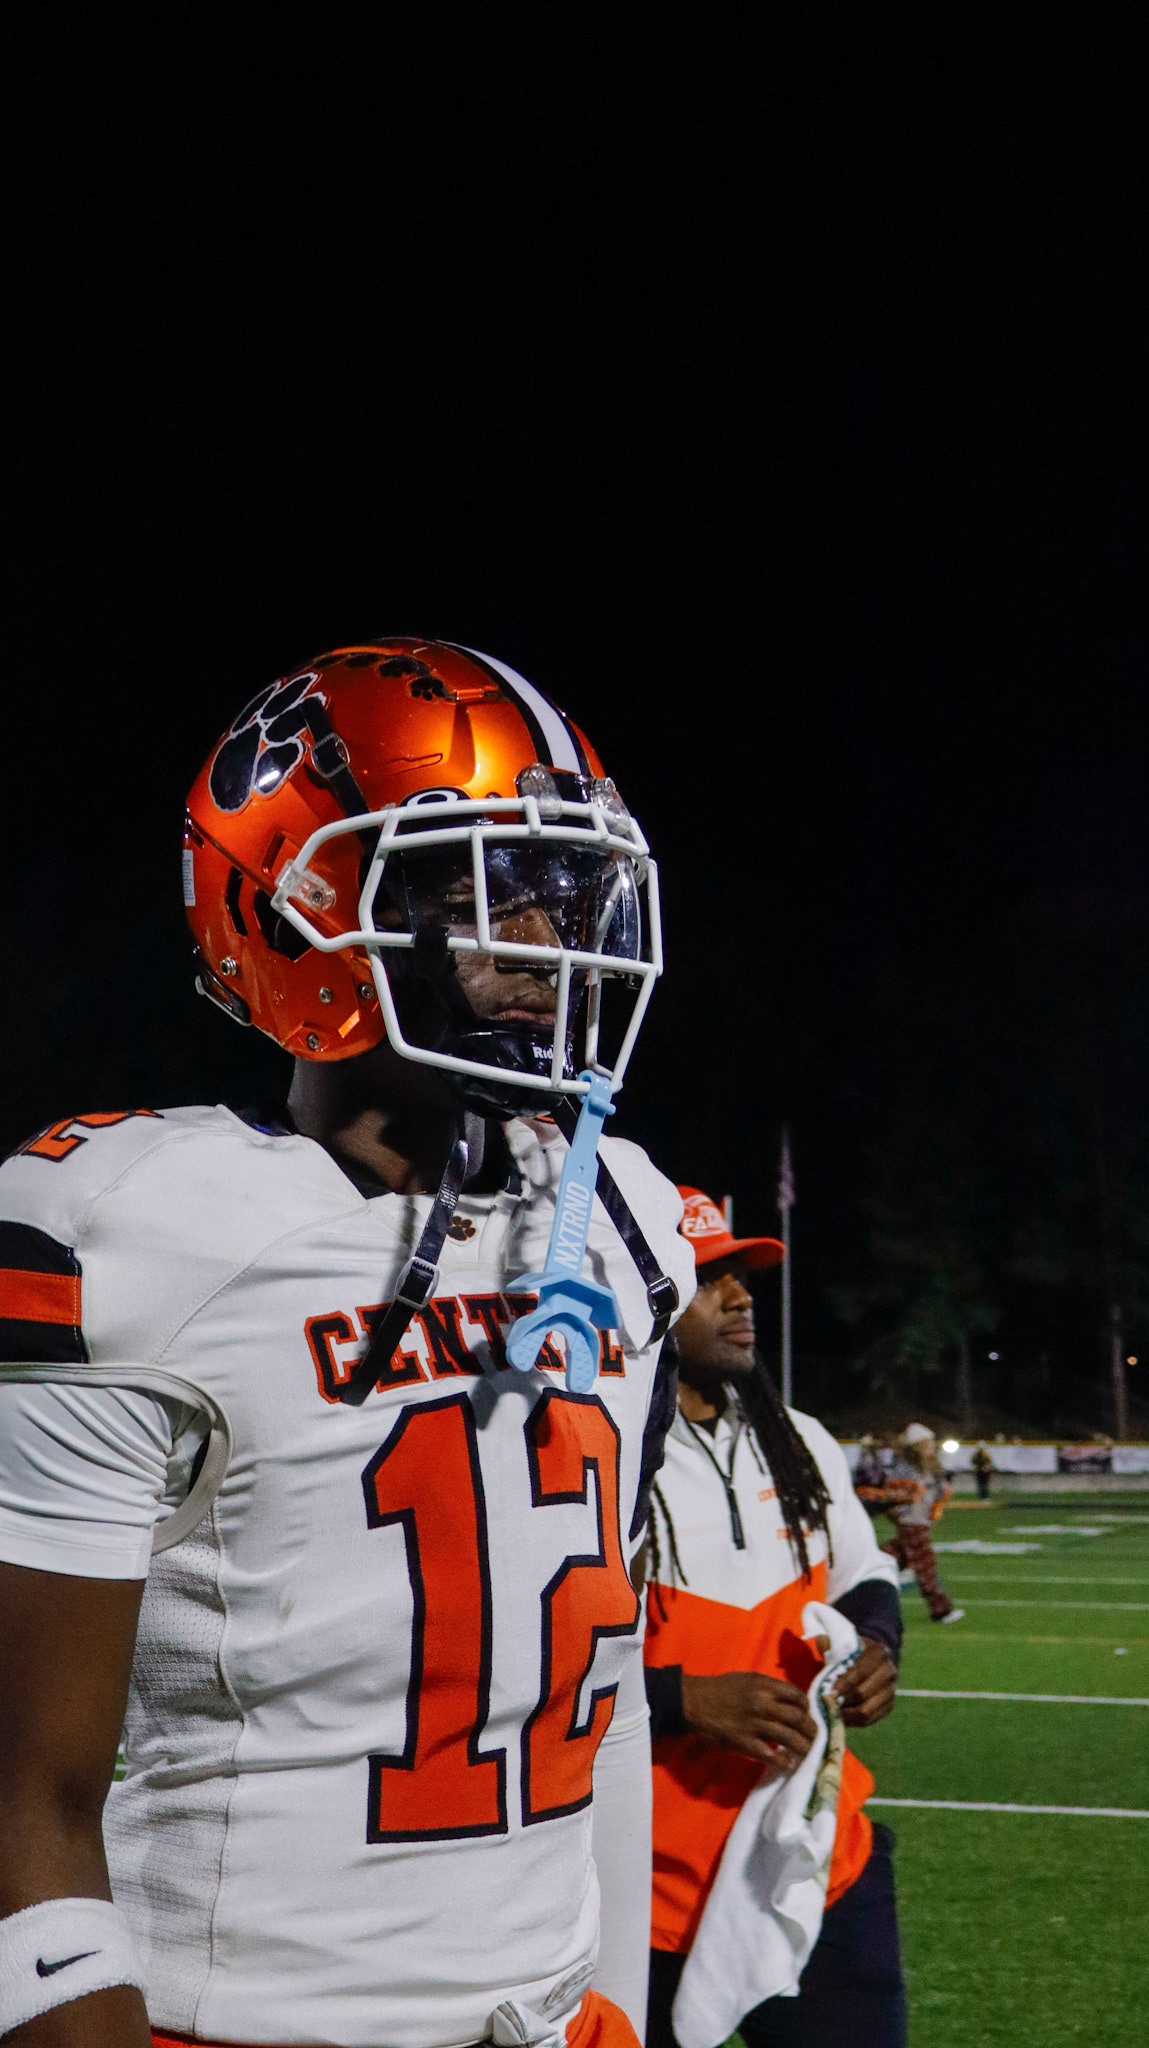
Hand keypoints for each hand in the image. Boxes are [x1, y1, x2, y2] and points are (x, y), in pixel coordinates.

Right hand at [680, 1670, 817, 1772]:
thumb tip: (790, 1702)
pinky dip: (783, 1762)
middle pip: (798, 1718)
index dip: (807, 1707)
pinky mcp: (744, 1742)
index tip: (808, 1715)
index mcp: (763, 1684)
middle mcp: (762, 1702)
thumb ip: (768, 1688)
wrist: (694, 1702)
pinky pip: (770, 1755)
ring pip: (789, 1738)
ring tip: (808, 1753)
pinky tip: (788, 1764)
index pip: (797, 1695)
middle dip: (811, 1729)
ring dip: (803, 1748)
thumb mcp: (747, 1679)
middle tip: (814, 1736)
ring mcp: (754, 1723)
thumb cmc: (720, 1688)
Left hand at [830, 1637, 896, 1726]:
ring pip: (868, 1709)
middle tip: (828, 1706)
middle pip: (864, 1692)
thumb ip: (831, 1644)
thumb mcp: (843, 1645)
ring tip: (832, 1714)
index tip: (830, 1692)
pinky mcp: (889, 1705)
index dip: (845, 1683)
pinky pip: (872, 1719)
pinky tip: (841, 1719)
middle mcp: (889, 1671)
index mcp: (878, 1652)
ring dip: (848, 1714)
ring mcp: (891, 1689)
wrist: (871, 1662)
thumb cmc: (852, 1654)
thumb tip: (821, 1641)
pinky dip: (855, 1722)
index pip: (861, 1671)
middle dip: (844, 1700)